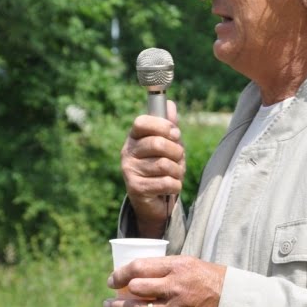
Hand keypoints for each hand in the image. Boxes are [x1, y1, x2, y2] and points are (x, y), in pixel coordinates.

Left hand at [103, 255, 226, 306]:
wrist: (235, 305)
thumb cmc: (214, 280)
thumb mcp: (192, 264)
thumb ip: (167, 267)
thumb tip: (141, 271)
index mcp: (178, 266)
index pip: (139, 267)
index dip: (121, 273)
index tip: (113, 277)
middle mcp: (174, 286)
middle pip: (135, 288)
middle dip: (118, 290)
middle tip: (112, 289)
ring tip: (110, 306)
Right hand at [120, 100, 185, 236]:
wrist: (153, 202)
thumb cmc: (161, 170)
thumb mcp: (167, 146)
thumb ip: (169, 127)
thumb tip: (170, 104)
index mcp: (134, 138)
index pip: (142, 122)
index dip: (163, 126)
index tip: (175, 134)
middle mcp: (128, 153)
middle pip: (158, 143)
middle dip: (176, 152)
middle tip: (178, 159)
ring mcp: (129, 171)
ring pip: (164, 164)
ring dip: (178, 171)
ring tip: (174, 175)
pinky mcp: (136, 188)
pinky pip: (166, 182)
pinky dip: (175, 185)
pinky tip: (171, 187)